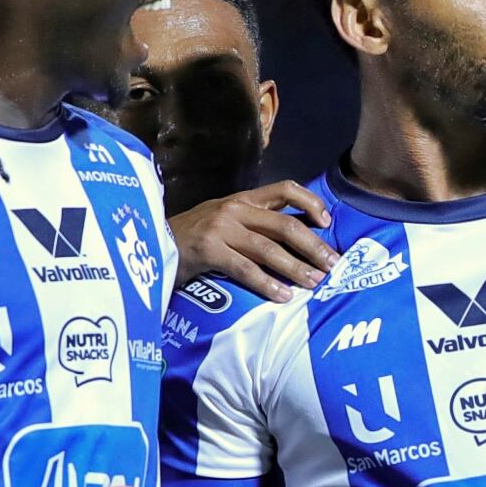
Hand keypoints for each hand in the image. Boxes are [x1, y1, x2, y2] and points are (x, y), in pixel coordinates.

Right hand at [171, 182, 337, 301]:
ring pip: (269, 249)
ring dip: (296, 269)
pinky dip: (266, 284)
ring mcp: (221, 227)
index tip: (328, 223)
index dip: (310, 203)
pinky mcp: (207, 249)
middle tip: (333, 266)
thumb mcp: (225, 222)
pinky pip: (245, 268)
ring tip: (314, 284)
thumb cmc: (193, 238)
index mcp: (244, 199)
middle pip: (285, 226)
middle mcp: (235, 209)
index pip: (286, 189)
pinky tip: (282, 297)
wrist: (152, 244)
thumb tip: (298, 244)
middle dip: (314, 247)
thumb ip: (256, 226)